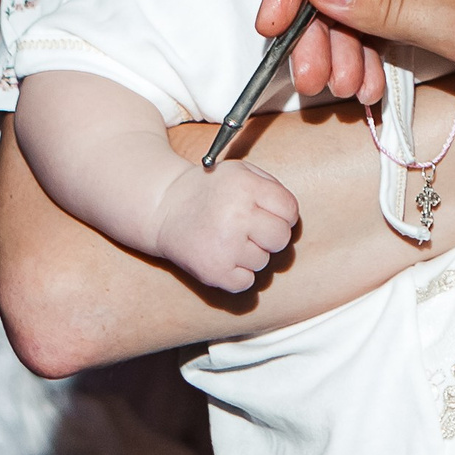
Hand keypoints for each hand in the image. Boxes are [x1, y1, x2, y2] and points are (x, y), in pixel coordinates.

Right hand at [151, 157, 299, 292]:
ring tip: (227, 239)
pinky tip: (222, 256)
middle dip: (269, 235)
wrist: (163, 209)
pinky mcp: (214, 271)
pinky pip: (247, 282)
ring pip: (264, 262)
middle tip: (248, 228)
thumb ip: (271, 187)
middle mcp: (237, 216)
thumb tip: (292, 216)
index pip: (290, 210)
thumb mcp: (240, 172)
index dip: (282, 214)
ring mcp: (225, 246)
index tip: (266, 213)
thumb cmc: (209, 190)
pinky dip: (237, 274)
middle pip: (281, 238)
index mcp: (246, 187)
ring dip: (250, 254)